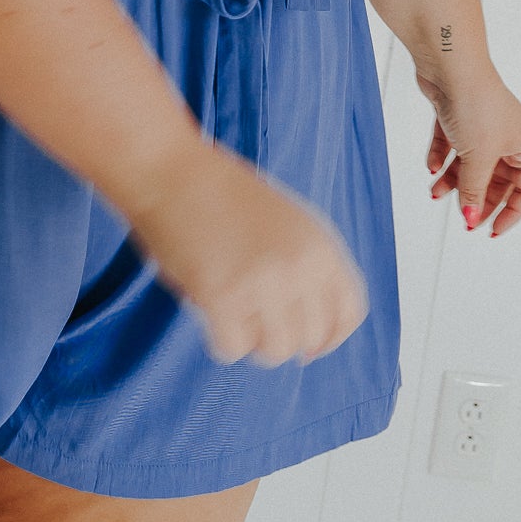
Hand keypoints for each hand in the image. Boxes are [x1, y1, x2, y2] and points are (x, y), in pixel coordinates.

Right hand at [124, 139, 368, 368]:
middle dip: (283, 338)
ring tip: (232, 316)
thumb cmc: (222, 194)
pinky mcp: (222, 298)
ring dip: (252, 342)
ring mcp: (262, 284)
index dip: (331, 337)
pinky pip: (233, 349)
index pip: (349, 312)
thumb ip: (307, 265)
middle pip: (311, 338)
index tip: (310, 347)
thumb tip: (308, 329)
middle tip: (256, 326)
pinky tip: (210, 312)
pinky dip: (221, 341)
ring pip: (275, 351)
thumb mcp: (288, 221)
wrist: (171, 171)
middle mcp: (300, 267)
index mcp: (321, 245)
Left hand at [416, 66, 520, 237]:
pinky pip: (451, 144)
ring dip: (454, 180)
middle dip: (478, 199)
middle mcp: (505, 135)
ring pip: (469, 162)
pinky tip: (431, 167)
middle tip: (463, 219)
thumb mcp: (478, 158)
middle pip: (495, 178)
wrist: (451, 65)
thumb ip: (475, 192)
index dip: (512, 212)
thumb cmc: (476, 106)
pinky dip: (441, 158)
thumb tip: (471, 218)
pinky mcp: (456, 114)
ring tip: (435, 192)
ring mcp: (480, 124)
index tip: (492, 230)